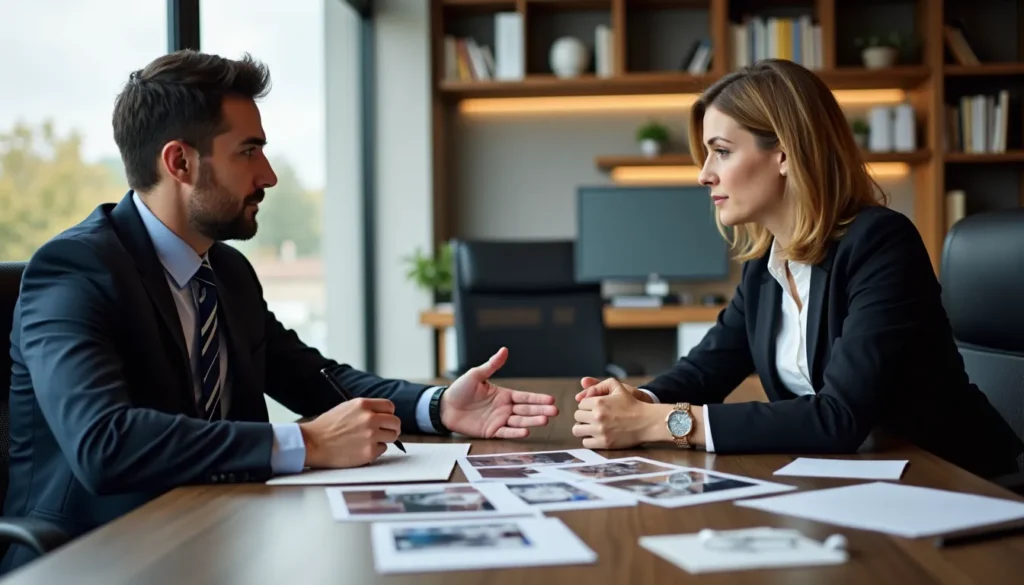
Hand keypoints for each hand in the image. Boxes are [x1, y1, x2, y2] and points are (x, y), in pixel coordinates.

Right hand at [299, 398, 400, 467]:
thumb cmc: (326, 427)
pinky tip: (361, 449)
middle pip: (395, 422)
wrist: (312, 444)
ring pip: (392, 437)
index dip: (388, 414)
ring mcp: (371, 435)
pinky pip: (382, 450)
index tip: (386, 419)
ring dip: (384, 439)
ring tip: (369, 441)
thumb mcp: (346, 408)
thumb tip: (382, 415)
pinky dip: (374, 451)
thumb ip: (365, 410)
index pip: (390, 407)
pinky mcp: (369, 452)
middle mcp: (370, 418)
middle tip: (386, 432)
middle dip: (392, 428)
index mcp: (363, 405)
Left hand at [440, 347, 558, 438]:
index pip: (525, 397)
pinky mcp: (491, 431)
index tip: (551, 399)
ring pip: (519, 421)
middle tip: (555, 412)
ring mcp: (498, 420)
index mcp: (503, 395)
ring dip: (532, 421)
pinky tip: (527, 431)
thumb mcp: (476, 375)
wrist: (444, 407)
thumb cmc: (459, 390)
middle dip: (541, 411)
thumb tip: (504, 350)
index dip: (538, 398)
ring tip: (545, 421)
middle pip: (526, 410)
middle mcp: (504, 408)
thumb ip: (492, 365)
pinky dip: (516, 432)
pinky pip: (506, 432)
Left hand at [573, 379, 666, 448]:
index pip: (580, 404)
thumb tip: (581, 394)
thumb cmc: (632, 404)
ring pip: (577, 430)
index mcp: (599, 402)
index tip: (595, 408)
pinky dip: (589, 439)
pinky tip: (597, 435)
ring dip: (583, 428)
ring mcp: (600, 431)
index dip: (587, 405)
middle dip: (584, 416)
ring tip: (591, 427)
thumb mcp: (618, 387)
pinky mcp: (604, 443)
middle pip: (577, 416)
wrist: (647, 422)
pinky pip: (586, 442)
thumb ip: (599, 385)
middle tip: (594, 417)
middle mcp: (597, 416)